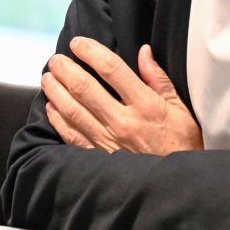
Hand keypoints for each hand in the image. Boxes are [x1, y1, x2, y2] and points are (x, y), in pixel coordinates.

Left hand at [41, 37, 202, 154]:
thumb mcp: (180, 110)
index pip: (111, 69)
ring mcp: (108, 141)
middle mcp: (123, 122)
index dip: (90, 51)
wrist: (178, 186)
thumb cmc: (182, 144)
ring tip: (48, 77)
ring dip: (55, 90)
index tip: (78, 43)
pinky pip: (70, 134)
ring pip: (71, 109)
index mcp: (146, 106)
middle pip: (83, 87)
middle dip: (64, 68)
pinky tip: (51, 106)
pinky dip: (57, 118)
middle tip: (55, 59)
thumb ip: (159, 80)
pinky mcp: (98, 156)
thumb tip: (144, 51)